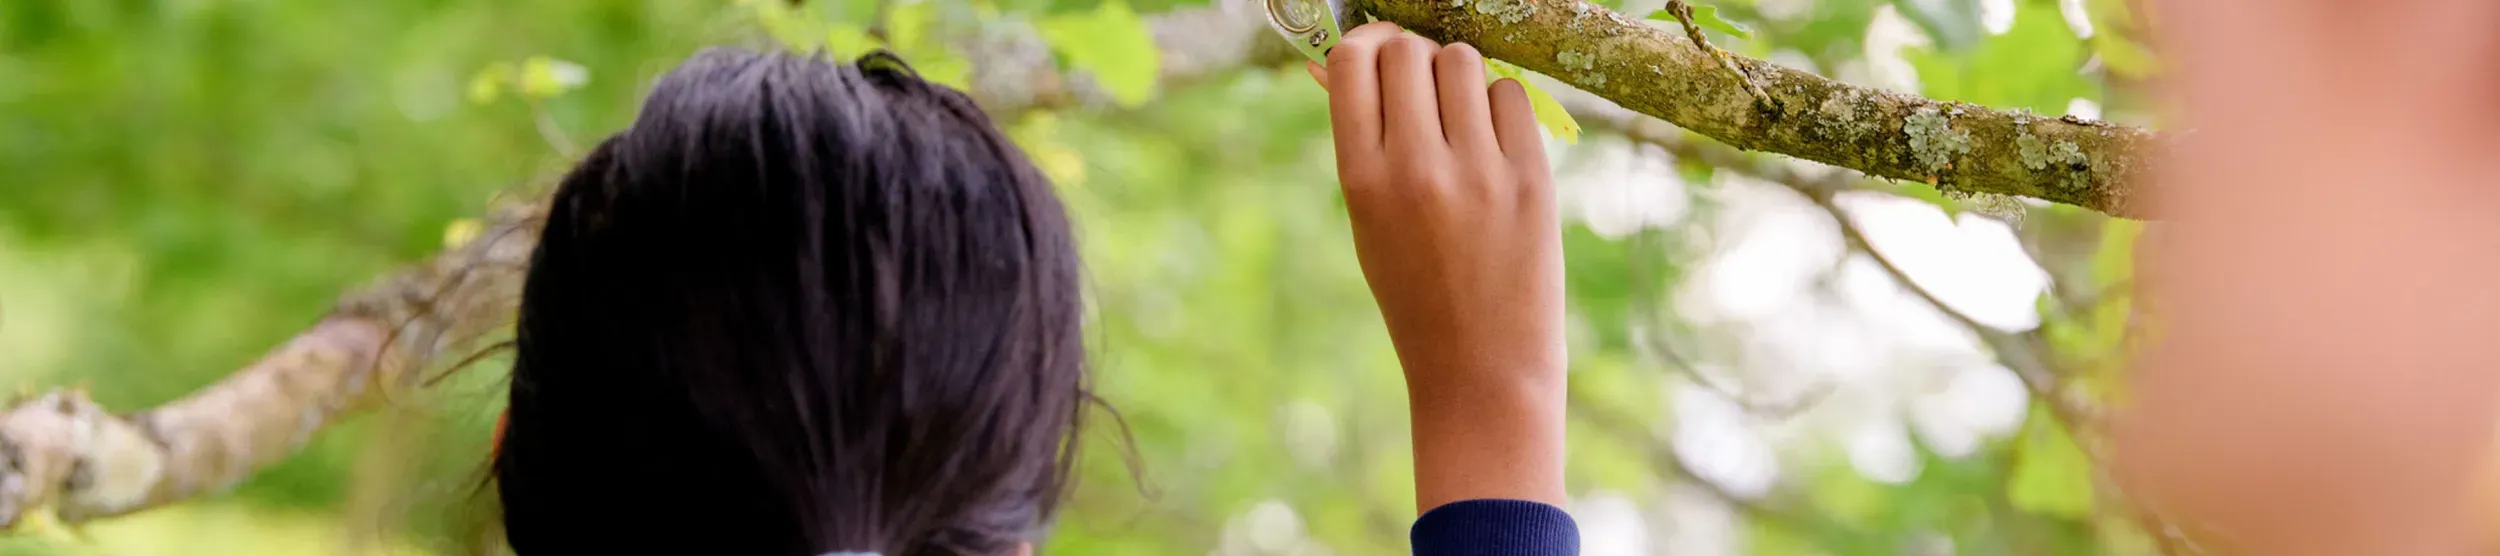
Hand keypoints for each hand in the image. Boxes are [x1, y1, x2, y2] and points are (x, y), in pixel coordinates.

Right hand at [1308, 22, 1565, 510]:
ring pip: (1463, 61)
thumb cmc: (1415, 294)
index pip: (1354, 63)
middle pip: (1408, 51)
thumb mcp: (1367, 222)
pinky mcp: (1531, 179)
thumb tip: (1337, 61)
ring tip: (1458, 116)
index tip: (1374, 54)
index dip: (1363, 44)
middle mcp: (1417, 168)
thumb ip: (1360, 142)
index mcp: (1361, 180)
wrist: (1482, 369)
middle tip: (1419, 89)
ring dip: (1457, 74)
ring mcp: (1478, 172)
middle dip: (1411, 57)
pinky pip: (1511, 96)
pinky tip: (1493, 144)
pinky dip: (1498, 106)